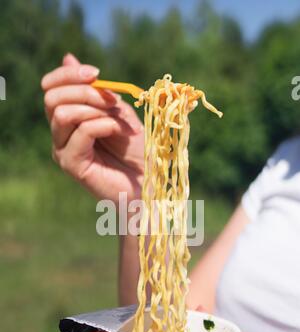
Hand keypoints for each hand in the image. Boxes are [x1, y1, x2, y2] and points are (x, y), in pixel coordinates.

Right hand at [41, 53, 143, 202]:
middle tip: (112, 101)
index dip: (68, 74)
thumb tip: (67, 57)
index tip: (96, 74)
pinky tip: (121, 133)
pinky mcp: (71, 165)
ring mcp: (63, 150)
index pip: (50, 88)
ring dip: (96, 110)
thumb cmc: (136, 150)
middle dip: (84, 91)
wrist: (148, 182)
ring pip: (63, 113)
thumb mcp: (119, 112)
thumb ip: (96, 90)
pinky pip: (81, 131)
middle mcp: (61, 134)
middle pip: (51, 98)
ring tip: (119, 122)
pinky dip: (104, 125)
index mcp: (69, 119)